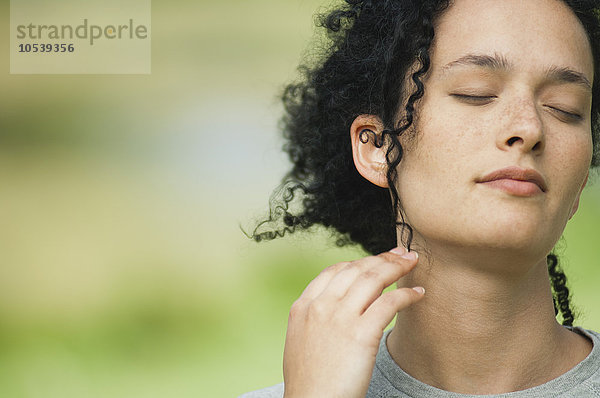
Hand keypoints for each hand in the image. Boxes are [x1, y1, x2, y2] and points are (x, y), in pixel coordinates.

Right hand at [282, 246, 423, 397]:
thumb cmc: (309, 383)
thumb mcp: (301, 341)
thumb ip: (316, 318)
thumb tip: (338, 306)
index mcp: (303, 306)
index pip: (333, 271)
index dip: (358, 262)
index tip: (375, 261)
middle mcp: (320, 306)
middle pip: (356, 269)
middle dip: (382, 258)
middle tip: (401, 254)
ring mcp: (339, 317)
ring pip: (373, 278)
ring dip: (397, 267)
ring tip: (412, 264)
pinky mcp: (361, 333)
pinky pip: (389, 302)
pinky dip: (406, 294)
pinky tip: (417, 295)